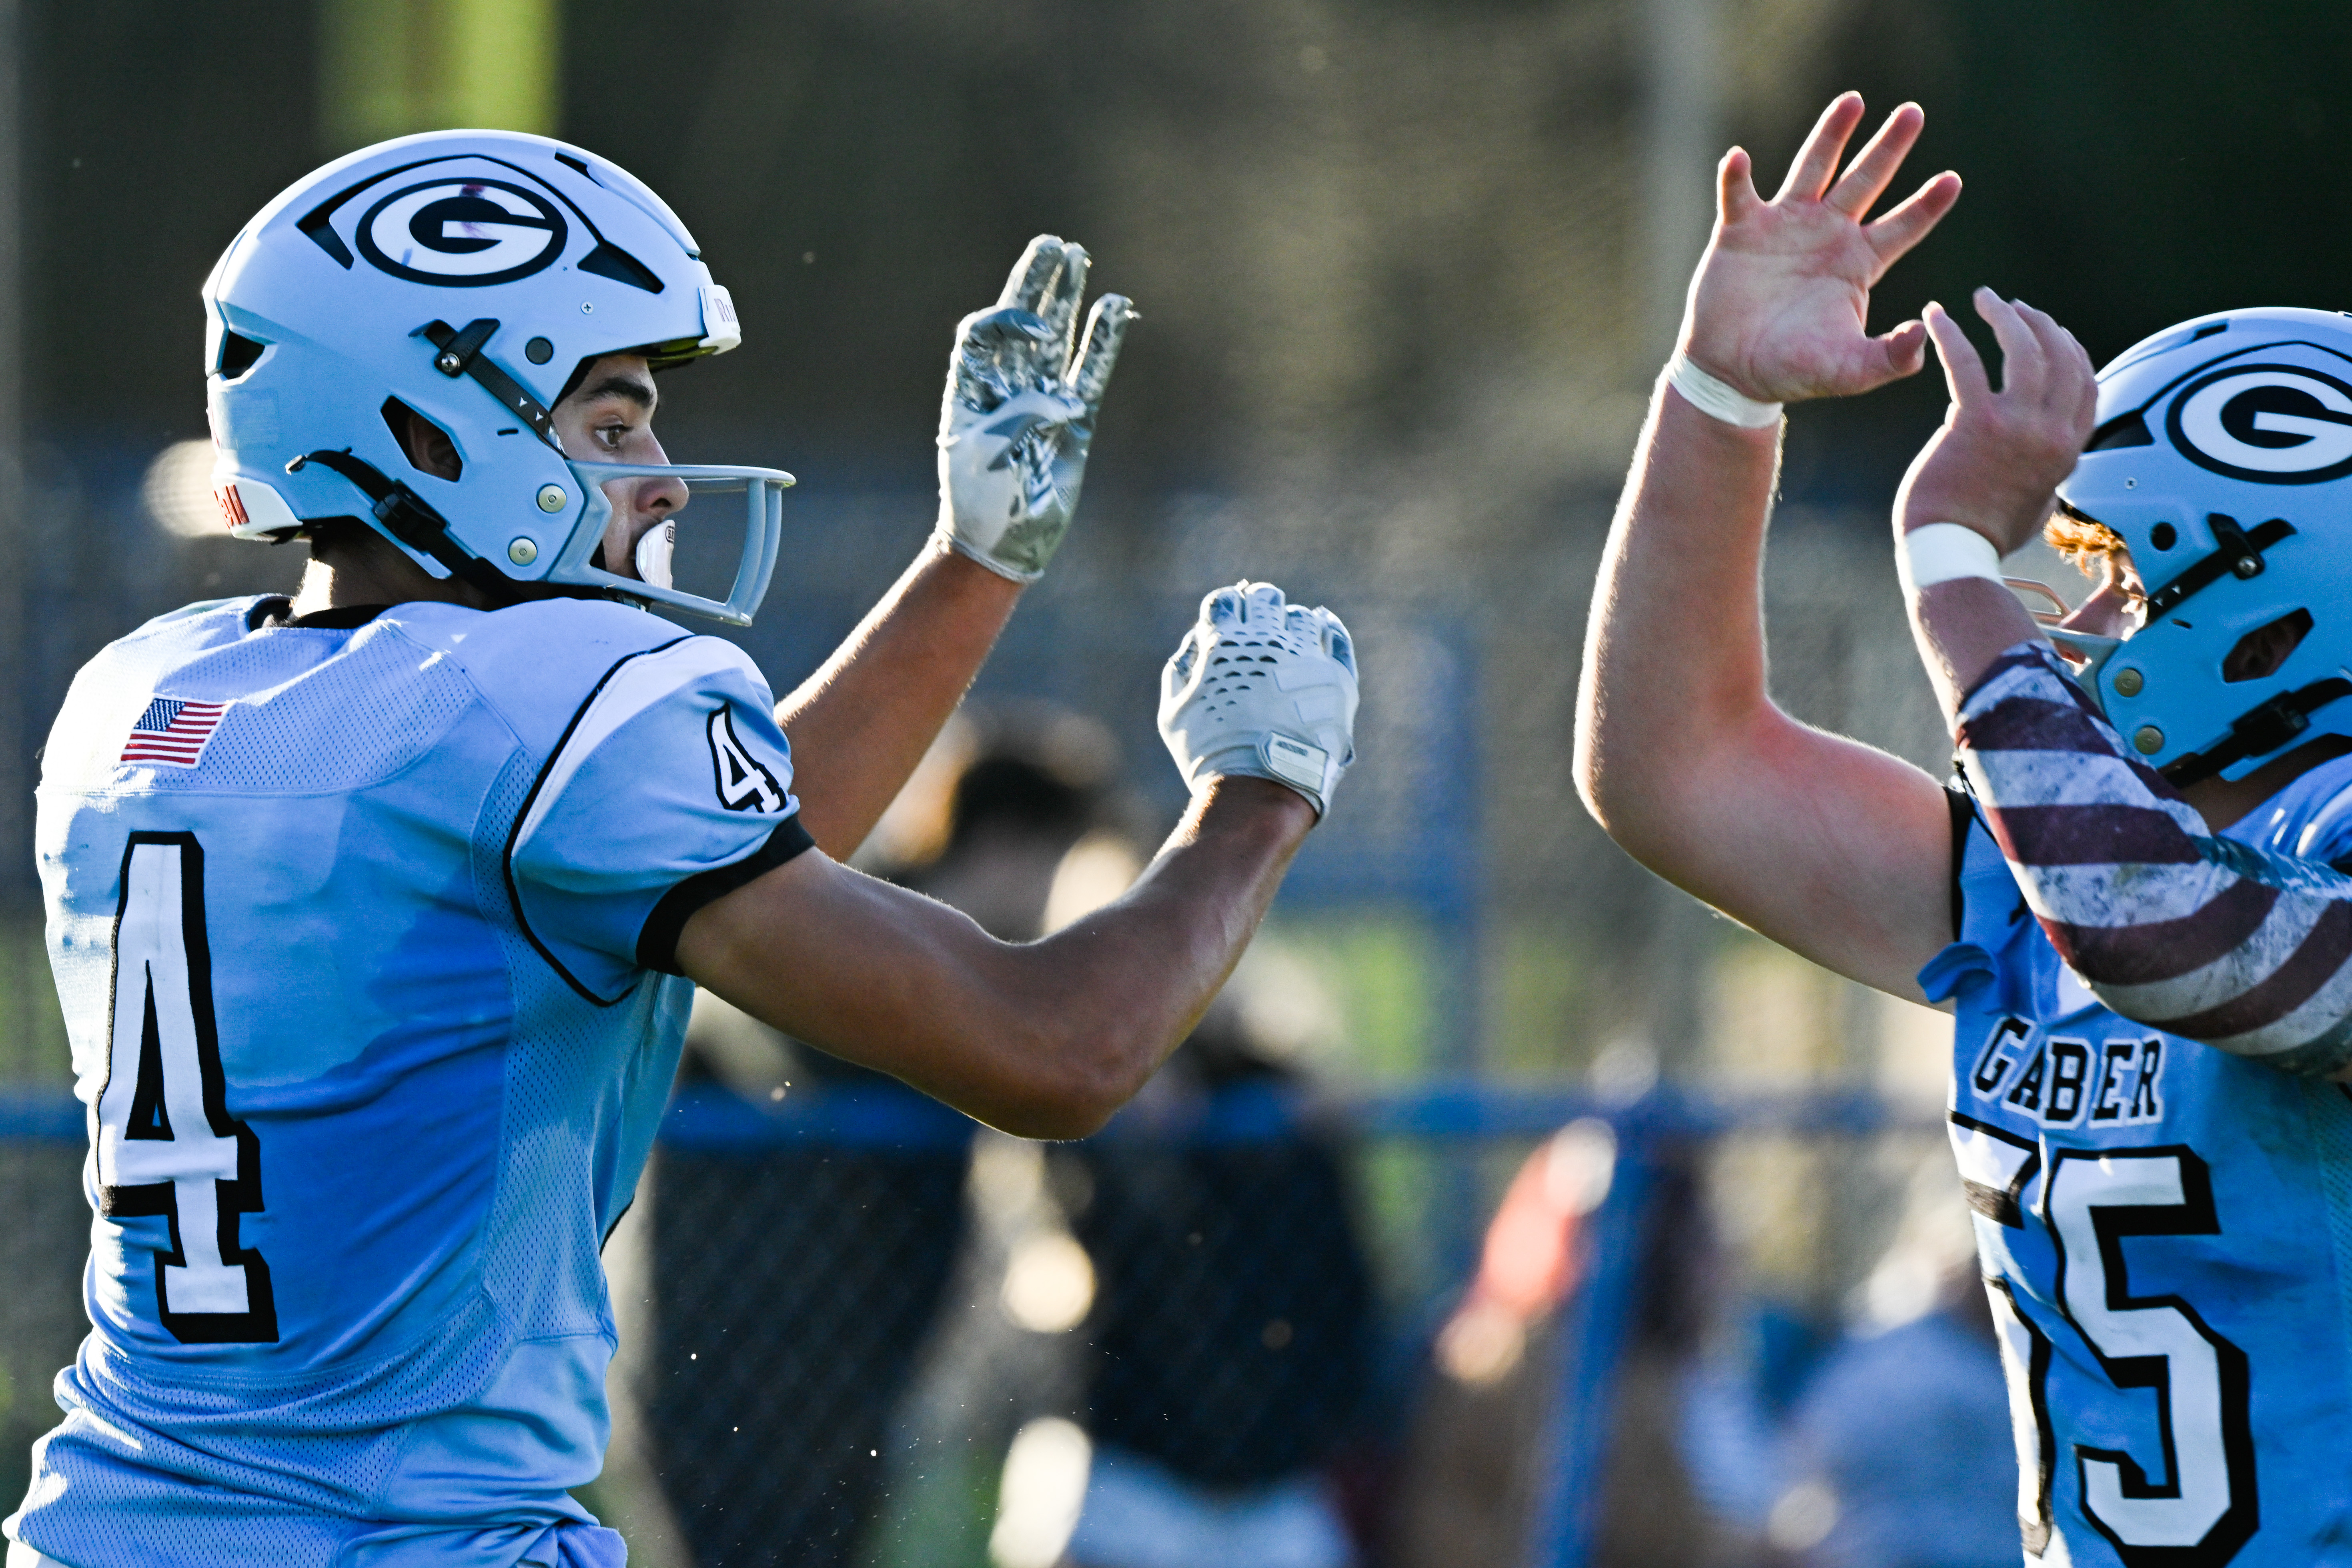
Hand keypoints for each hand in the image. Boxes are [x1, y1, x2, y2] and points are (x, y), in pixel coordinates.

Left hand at [936, 236, 1132, 581]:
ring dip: (1067, 299)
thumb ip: (1024, 414)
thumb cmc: (983, 500)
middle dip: (1037, 283)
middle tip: (1053, 245)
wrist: (1004, 542)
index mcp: (971, 389)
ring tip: (1078, 256)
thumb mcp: (990, 451)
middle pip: (1022, 322)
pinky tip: (1113, 307)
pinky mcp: (1075, 419)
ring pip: (1058, 338)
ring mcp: (1042, 399)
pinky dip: (1102, 342)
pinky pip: (1091, 372)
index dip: (1004, 318)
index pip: (983, 333)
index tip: (1025, 323)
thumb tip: (1063, 398)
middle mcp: (1006, 386)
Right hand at [1159, 582, 1358, 817]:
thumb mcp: (1174, 713)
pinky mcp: (1336, 679)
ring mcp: (1305, 658)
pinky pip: (1337, 639)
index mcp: (1223, 645)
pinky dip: (1330, 629)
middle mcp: (1266, 642)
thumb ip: (1181, 669)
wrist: (1259, 790)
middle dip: (1259, 606)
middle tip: (1259, 625)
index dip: (1226, 606)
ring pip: (1303, 617)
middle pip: (1265, 599)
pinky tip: (1323, 629)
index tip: (1230, 617)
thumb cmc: (1210, 756)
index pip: (1226, 601)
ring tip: (1288, 641)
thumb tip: (1197, 639)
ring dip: (1292, 622)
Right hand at [1681, 93, 1960, 402]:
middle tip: (1914, 112)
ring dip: (1831, 135)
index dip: (1927, 205)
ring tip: (1853, 100)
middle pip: (1866, 181)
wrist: (1733, 374)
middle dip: (1889, 147)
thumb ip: (1889, 359)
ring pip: (1813, 169)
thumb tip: (1923, 337)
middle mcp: (1827, 236)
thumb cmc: (1792, 371)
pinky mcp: (1740, 232)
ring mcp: (1784, 228)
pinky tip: (1739, 158)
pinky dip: (1737, 176)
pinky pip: (1739, 195)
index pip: (1902, 226)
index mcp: (1857, 264)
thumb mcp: (1849, 371)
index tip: (1953, 180)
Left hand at [1895, 289, 2097, 554]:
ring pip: (2025, 351)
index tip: (2051, 330)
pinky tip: (1937, 314)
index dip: (2071, 349)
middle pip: (2062, 357)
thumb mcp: (2036, 502)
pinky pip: (1966, 363)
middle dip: (2040, 323)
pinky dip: (1951, 334)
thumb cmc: (1984, 534)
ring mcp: (2018, 428)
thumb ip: (2044, 473)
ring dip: (2006, 317)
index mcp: (2069, 450)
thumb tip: (2040, 460)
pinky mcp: (1974, 424)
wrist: (1952, 553)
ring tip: (1985, 299)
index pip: (2086, 383)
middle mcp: (2052, 435)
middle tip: (2012, 307)